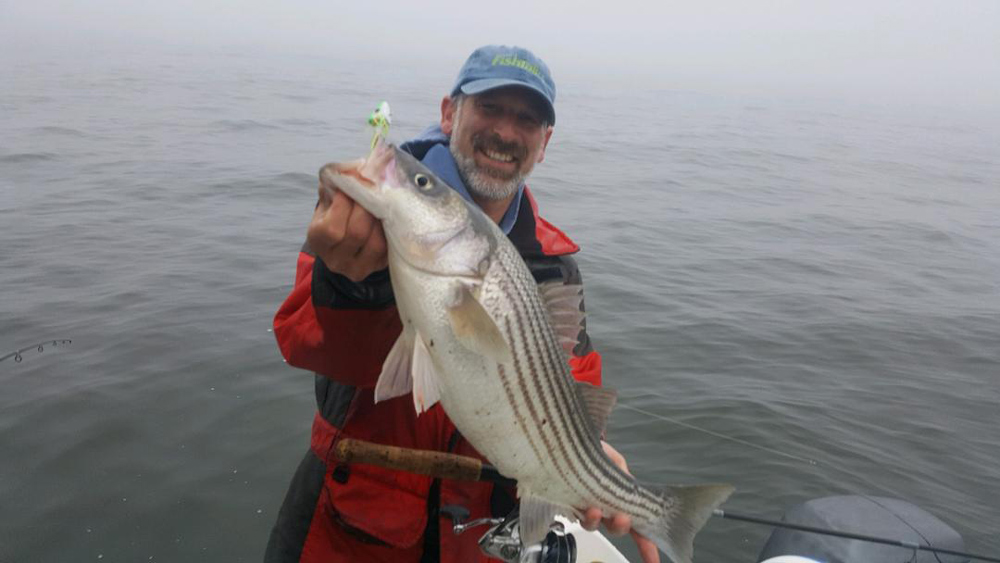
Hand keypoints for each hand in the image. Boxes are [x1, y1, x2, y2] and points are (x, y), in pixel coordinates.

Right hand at [307, 181, 387, 281]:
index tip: (352, 186)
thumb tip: (357, 166)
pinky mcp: (377, 268)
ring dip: (381, 218)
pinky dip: (390, 229)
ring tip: (381, 202)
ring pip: (376, 243)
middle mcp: (335, 260)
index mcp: (317, 240)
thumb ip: (337, 178)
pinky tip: (388, 216)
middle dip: (367, 207)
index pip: (331, 227)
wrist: (346, 238)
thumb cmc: (336, 211)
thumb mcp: (330, 195)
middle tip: (371, 191)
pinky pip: (389, 249)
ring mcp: (357, 268)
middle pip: (356, 233)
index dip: (344, 203)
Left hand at [579, 441, 659, 562]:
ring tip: (596, 511)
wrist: (570, 443)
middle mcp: (606, 508)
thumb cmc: (594, 452)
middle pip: (617, 529)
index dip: (647, 546)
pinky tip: (587, 508)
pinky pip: (579, 516)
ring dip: (598, 521)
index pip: (638, 526)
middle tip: (623, 519)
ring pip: (596, 525)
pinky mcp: (571, 505)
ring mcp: (589, 508)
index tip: (653, 561)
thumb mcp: (615, 460)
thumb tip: (628, 483)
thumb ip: (623, 474)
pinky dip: (584, 515)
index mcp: (622, 498)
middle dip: (621, 527)